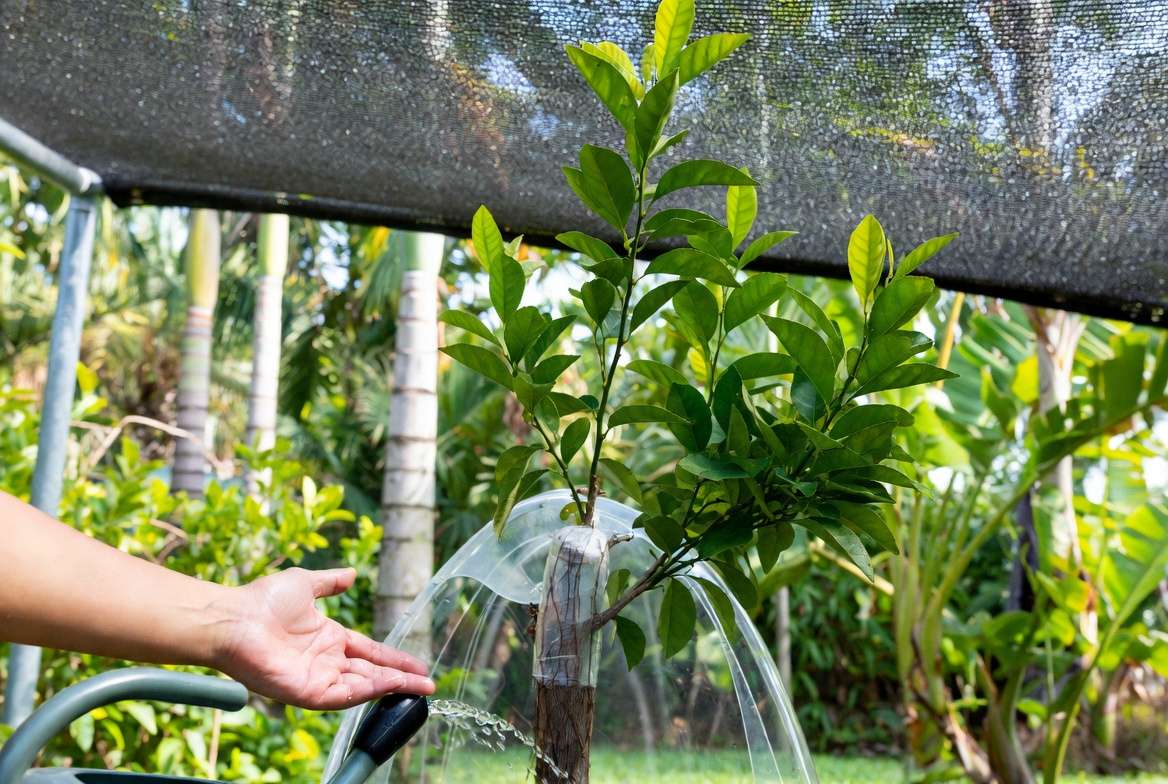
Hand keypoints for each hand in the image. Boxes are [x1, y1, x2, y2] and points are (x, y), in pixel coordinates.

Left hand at [210, 567, 434, 709]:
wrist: (234, 619)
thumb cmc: (262, 600)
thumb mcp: (306, 584)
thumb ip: (330, 582)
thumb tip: (351, 573)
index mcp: (328, 638)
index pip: (369, 651)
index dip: (394, 658)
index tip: (418, 664)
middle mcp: (326, 661)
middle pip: (372, 672)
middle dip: (401, 678)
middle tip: (428, 683)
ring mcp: (317, 678)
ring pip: (363, 687)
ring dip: (391, 686)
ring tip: (418, 686)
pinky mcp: (307, 692)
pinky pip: (343, 696)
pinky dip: (368, 692)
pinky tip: (388, 685)